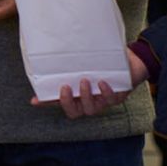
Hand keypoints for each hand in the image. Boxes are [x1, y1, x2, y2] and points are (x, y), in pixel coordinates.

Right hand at [32, 49, 149, 117]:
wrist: (131, 61)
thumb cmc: (104, 62)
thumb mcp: (87, 61)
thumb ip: (72, 61)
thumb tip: (48, 53)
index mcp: (78, 94)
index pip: (60, 102)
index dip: (47, 103)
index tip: (35, 100)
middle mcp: (89, 101)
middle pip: (74, 112)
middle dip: (68, 103)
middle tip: (65, 88)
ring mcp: (103, 101)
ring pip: (91, 109)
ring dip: (86, 96)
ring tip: (84, 80)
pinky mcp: (118, 97)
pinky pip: (111, 100)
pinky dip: (106, 92)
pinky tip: (102, 82)